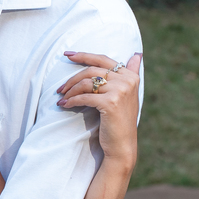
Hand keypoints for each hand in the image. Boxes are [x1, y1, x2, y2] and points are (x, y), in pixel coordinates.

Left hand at [56, 51, 141, 167]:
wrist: (122, 145)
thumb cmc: (120, 119)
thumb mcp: (127, 94)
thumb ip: (131, 73)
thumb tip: (137, 54)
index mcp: (130, 76)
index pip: (103, 60)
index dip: (84, 55)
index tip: (67, 55)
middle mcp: (127, 81)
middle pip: (92, 70)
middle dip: (72, 78)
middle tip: (60, 88)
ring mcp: (120, 91)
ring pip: (86, 83)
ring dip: (70, 90)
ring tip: (62, 97)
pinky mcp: (110, 103)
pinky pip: (84, 97)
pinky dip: (72, 101)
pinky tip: (64, 105)